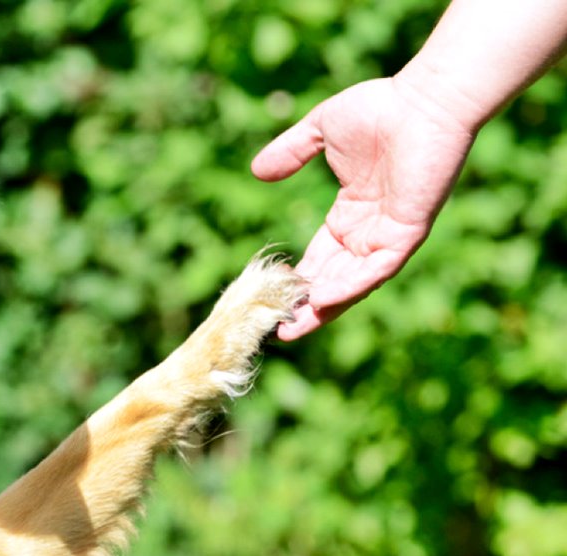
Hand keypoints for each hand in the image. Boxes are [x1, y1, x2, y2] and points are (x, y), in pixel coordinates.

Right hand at [252, 77, 477, 339]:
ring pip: (354, 282)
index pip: (321, 257)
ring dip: (325, 306)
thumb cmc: (380, 108)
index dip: (298, 278)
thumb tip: (257, 171)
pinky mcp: (408, 233)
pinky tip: (322, 300)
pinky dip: (351, 287)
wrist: (424, 100)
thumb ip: (290, 152)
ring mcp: (390, 234)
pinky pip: (377, 270)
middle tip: (279, 328)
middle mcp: (371, 231)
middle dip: (307, 305)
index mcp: (351, 212)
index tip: (273, 297)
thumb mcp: (321, 131)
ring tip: (294, 327)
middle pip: (334, 279)